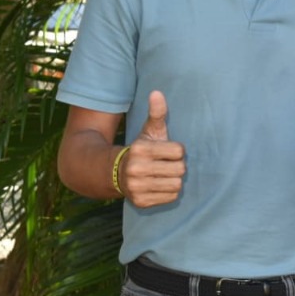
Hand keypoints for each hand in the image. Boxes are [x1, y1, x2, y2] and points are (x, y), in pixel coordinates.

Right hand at [121, 91, 185, 206]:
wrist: (114, 173)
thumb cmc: (141, 150)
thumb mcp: (148, 131)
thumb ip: (157, 113)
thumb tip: (157, 92)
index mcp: (140, 149)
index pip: (179, 152)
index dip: (177, 151)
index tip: (167, 151)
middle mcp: (136, 169)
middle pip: (180, 169)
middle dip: (177, 166)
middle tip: (166, 164)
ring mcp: (137, 188)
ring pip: (177, 185)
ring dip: (174, 180)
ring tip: (163, 175)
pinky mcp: (140, 202)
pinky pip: (171, 198)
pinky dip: (169, 192)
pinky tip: (158, 185)